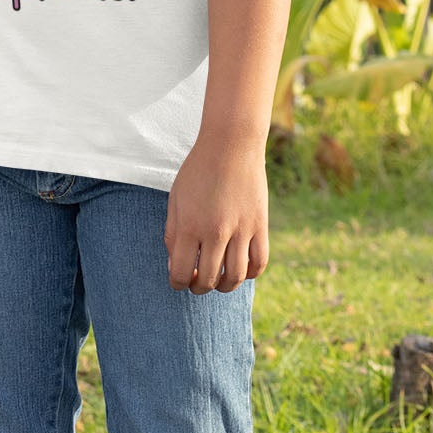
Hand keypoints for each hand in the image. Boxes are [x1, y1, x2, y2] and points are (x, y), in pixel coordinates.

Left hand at [164, 136, 268, 293]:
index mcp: (189, 224)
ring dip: (224, 286)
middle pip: (207, 280)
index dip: (177, 283)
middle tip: (197, 281)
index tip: (179, 280)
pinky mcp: (260, 226)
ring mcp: (240, 230)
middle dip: (198, 287)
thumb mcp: (176, 199)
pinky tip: (239, 267)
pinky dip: (249, 274)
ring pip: (234, 278)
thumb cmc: (198, 171)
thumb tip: (175, 265)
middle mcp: (215, 231)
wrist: (231, 145)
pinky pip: (258, 264)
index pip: (180, 273)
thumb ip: (172, 233)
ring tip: (218, 279)